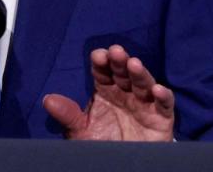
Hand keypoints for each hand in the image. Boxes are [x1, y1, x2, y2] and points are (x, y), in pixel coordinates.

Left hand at [43, 44, 174, 140]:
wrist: (123, 165)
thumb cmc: (102, 142)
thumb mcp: (81, 131)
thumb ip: (68, 115)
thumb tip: (48, 100)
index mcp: (105, 90)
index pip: (102, 71)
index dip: (101, 62)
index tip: (98, 56)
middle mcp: (125, 92)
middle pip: (123, 72)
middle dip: (120, 61)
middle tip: (116, 52)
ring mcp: (144, 103)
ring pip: (144, 83)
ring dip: (140, 73)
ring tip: (134, 64)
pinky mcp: (161, 118)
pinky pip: (165, 105)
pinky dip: (163, 96)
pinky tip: (158, 89)